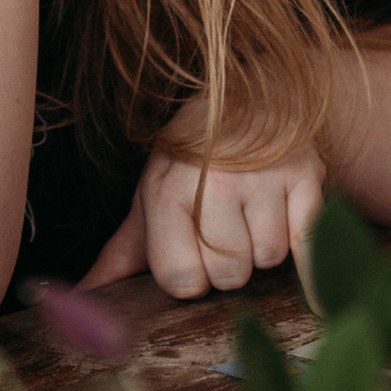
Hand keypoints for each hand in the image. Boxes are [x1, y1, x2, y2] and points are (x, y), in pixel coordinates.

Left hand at [85, 144, 326, 299]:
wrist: (250, 91)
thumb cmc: (194, 155)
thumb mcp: (152, 193)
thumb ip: (121, 253)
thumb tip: (81, 299)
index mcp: (168, 191)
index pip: (182, 279)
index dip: (190, 277)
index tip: (194, 254)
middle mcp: (215, 184)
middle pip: (228, 276)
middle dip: (228, 264)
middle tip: (227, 228)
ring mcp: (265, 179)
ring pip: (268, 260)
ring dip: (264, 247)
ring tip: (255, 213)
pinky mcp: (307, 176)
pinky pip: (309, 245)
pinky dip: (305, 253)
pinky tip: (292, 233)